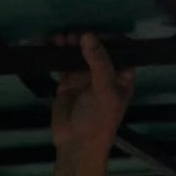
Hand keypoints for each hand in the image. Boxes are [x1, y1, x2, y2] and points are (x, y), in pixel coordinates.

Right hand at [48, 32, 132, 158]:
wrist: (76, 145)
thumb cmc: (99, 119)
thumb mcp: (104, 89)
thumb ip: (98, 61)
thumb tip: (87, 35)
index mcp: (122, 75)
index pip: (121, 48)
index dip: (110, 36)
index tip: (96, 29)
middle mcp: (105, 73)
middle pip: (97, 47)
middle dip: (86, 37)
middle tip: (75, 36)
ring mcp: (86, 76)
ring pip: (79, 52)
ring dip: (71, 43)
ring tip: (62, 39)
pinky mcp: (68, 81)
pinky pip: (64, 61)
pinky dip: (58, 52)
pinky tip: (52, 44)